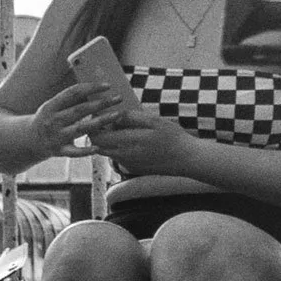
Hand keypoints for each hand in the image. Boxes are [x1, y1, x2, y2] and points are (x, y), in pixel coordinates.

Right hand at [29, 82, 124, 161]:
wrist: (27, 141)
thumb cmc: (47, 119)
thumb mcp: (52, 106)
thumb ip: (70, 100)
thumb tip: (96, 89)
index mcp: (51, 106)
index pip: (73, 93)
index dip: (91, 88)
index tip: (108, 85)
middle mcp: (53, 120)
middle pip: (80, 110)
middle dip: (101, 103)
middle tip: (118, 98)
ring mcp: (56, 136)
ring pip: (81, 128)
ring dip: (100, 121)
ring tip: (117, 115)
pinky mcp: (58, 151)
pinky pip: (74, 152)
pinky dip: (85, 150)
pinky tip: (98, 147)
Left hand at [84, 112, 198, 177]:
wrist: (186, 159)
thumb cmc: (173, 138)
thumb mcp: (154, 121)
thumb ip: (132, 117)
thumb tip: (114, 115)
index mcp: (129, 142)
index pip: (97, 137)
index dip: (93, 125)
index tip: (97, 113)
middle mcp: (124, 156)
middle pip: (98, 145)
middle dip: (98, 131)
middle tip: (104, 117)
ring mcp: (127, 164)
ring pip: (107, 151)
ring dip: (107, 139)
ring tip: (117, 125)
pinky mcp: (132, 168)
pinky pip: (117, 156)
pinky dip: (116, 146)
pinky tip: (128, 136)